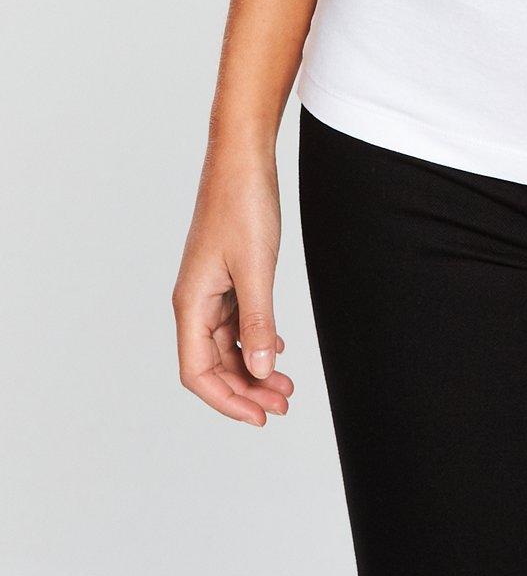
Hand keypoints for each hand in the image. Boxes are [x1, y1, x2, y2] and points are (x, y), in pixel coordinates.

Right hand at [173, 146, 293, 426]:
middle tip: (283, 405)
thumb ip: (258, 320)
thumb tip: (260, 369)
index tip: (258, 417)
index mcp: (191, 303)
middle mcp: (196, 301)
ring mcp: (211, 289)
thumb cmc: (242, 204)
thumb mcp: (256, 267)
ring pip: (228, 344)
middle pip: (214, 364)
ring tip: (286, 387)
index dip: (227, 400)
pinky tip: (277, 350)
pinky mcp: (227, 275)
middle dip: (246, 389)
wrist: (243, 158)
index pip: (198, 372)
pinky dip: (256, 340)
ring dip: (254, 368)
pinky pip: (237, 321)